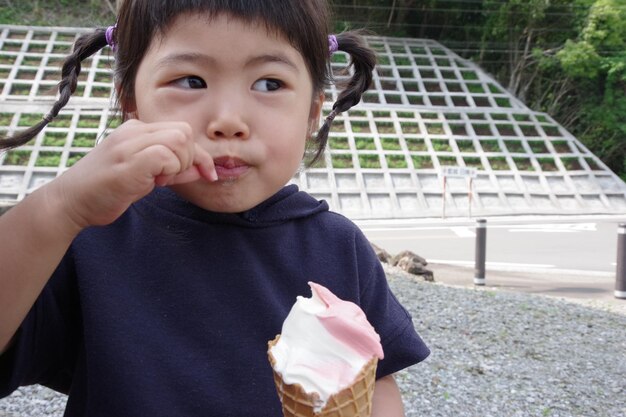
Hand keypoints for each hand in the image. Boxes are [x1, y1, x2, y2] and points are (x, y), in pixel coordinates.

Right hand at [50, 119, 216, 229]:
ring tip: (160, 180)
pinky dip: (170, 170)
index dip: (199, 154)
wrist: (71, 202)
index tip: (207, 174)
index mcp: (136, 131)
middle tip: (171, 179)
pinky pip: (166, 155)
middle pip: (184, 131)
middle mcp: (133, 131)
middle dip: (191, 158)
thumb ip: (172, 170)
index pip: (181, 131)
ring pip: (179, 139)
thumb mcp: (145, 177)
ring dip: (180, 164)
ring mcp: (129, 144)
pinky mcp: (128, 160)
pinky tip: (155, 183)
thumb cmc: (106, 191)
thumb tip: (201, 169)